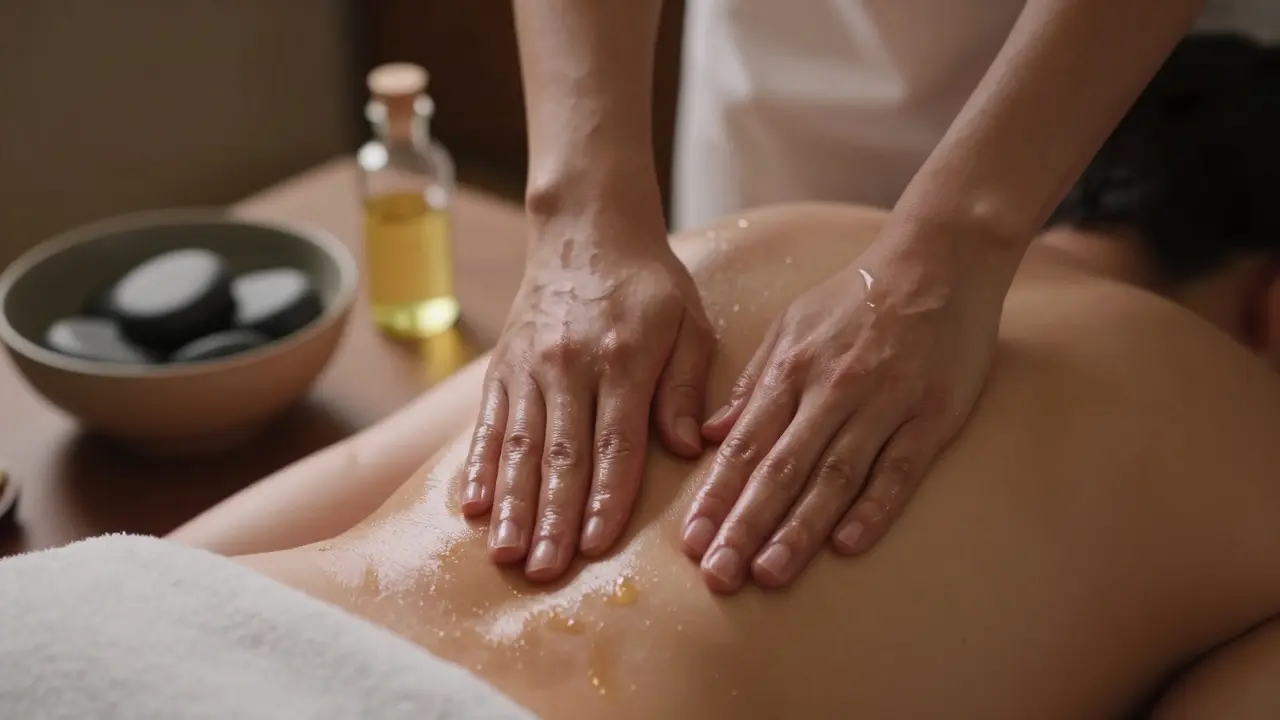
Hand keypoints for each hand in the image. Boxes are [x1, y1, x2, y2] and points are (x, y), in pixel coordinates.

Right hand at [460, 208, 712, 581]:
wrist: (587, 231)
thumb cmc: (648, 286)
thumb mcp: (689, 323)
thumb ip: (687, 385)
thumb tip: (686, 446)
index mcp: (624, 359)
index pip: (615, 442)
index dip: (605, 497)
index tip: (596, 545)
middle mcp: (570, 366)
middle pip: (561, 454)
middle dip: (553, 518)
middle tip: (545, 571)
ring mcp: (530, 367)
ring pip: (520, 446)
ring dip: (513, 504)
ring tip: (506, 553)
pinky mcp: (502, 367)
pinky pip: (489, 423)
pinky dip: (479, 466)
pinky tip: (474, 506)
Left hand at [683, 220, 1018, 591]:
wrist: (940, 260)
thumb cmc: (857, 296)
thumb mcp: (791, 326)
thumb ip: (751, 384)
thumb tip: (707, 436)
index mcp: (792, 368)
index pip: (745, 444)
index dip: (717, 495)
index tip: (692, 540)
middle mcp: (831, 388)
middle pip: (781, 467)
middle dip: (745, 524)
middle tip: (718, 573)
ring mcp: (884, 402)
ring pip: (834, 475)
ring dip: (800, 528)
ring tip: (770, 573)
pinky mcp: (933, 414)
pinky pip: (900, 468)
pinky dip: (874, 507)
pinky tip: (848, 545)